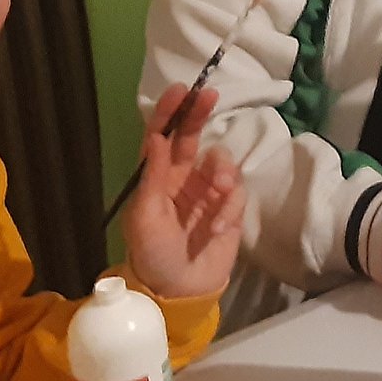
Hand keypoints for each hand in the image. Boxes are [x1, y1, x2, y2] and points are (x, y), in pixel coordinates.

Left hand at [120, 84, 245, 299]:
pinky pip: (236, 194)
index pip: (162, 136)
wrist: (178, 291)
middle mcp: (183, 178)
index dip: (171, 112)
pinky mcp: (229, 209)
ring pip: (222, 162)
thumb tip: (158, 137)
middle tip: (211, 97)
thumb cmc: (153, 254)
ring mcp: (207, 193)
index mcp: (157, 177)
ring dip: (222, 171)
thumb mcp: (145, 216)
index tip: (181, 90)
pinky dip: (229, 207)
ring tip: (218, 192)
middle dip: (201, 115)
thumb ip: (154, 176)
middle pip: (193, 137)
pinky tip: (218, 227)